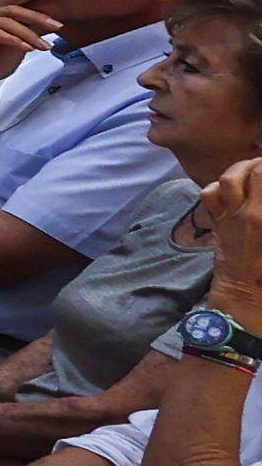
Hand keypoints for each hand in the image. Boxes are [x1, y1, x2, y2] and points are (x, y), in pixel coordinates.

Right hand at [0, 0, 59, 91]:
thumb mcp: (16, 47)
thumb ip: (25, 34)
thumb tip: (46, 22)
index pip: (11, 1)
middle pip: (11, 9)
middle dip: (36, 17)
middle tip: (56, 25)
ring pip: (6, 22)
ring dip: (28, 34)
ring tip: (43, 46)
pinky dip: (13, 40)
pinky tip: (26, 48)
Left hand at [202, 156, 261, 310]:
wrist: (246, 298)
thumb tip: (260, 203)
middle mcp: (249, 212)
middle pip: (255, 170)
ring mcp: (229, 216)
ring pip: (229, 177)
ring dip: (242, 168)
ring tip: (252, 168)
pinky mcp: (217, 223)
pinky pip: (210, 194)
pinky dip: (219, 185)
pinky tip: (230, 187)